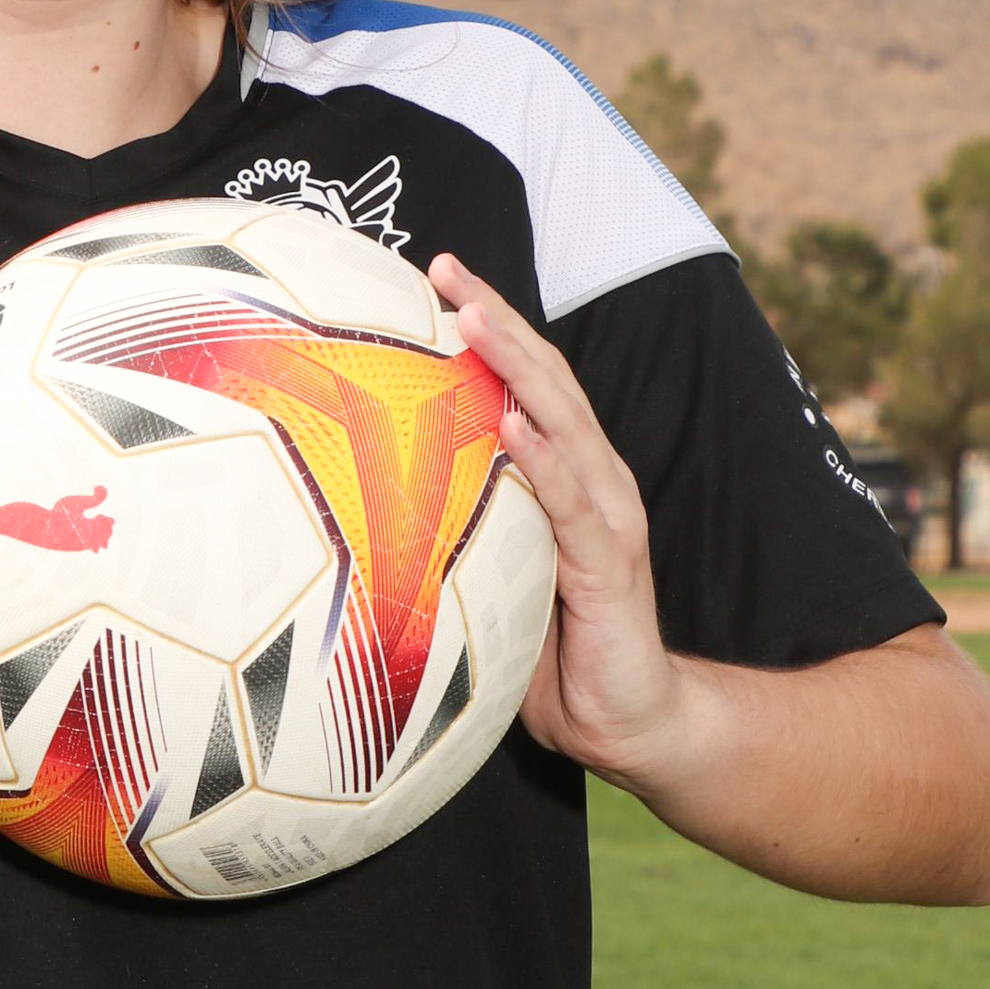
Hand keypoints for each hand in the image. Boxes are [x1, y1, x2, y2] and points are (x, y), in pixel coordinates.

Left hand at [426, 251, 687, 787]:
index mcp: (561, 476)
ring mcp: (605, 516)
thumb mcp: (487, 579)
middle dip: (496, 318)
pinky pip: (570, 505)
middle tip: (446, 266)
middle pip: (543, 379)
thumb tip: (358, 514)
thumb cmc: (550, 651)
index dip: (485, 327)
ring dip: (516, 367)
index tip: (432, 277)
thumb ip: (450, 536)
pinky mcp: (609, 564)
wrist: (631, 722)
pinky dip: (542, 460)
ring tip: (474, 320)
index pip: (523, 383)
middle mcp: (590, 480)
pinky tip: (513, 424)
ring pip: (560, 422)